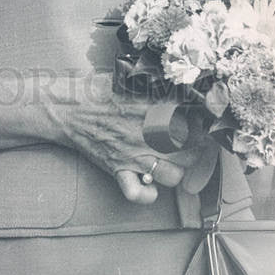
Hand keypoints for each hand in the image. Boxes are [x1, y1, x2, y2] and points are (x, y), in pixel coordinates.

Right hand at [42, 72, 205, 204]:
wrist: (69, 107)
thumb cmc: (100, 90)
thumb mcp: (133, 80)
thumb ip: (159, 86)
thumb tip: (185, 85)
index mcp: (152, 107)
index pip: (193, 123)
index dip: (204, 127)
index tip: (205, 125)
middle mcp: (146, 133)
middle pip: (189, 152)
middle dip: (195, 150)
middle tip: (193, 145)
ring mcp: (132, 153)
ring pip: (171, 175)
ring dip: (176, 171)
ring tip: (173, 162)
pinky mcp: (117, 169)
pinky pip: (137, 193)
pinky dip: (147, 194)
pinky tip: (150, 184)